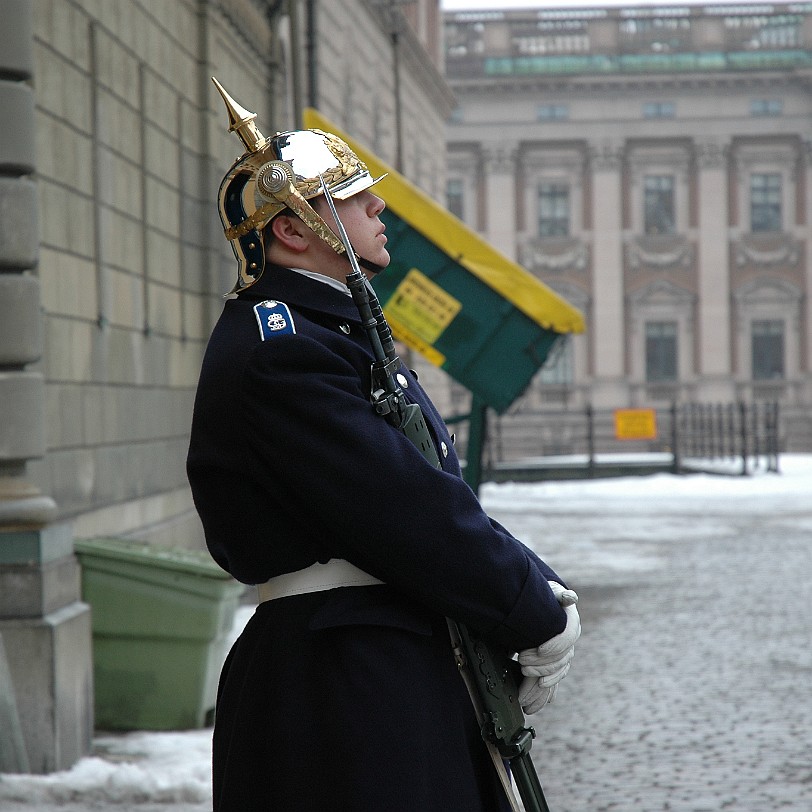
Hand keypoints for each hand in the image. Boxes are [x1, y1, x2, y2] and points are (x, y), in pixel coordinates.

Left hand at [518, 581, 579, 713]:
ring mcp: (564, 656)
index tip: (539, 648)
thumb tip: (571, 598)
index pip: (568, 638)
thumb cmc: (547, 597)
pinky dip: (546, 688)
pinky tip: (537, 691)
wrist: (542, 607)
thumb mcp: (553, 592)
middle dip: (542, 661)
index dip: (555, 645)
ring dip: (542, 674)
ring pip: (558, 671)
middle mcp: (570, 642)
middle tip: (521, 659)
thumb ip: (560, 595)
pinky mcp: (555, 666)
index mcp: (571, 624)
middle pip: (561, 658)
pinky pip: (554, 680)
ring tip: (523, 671)